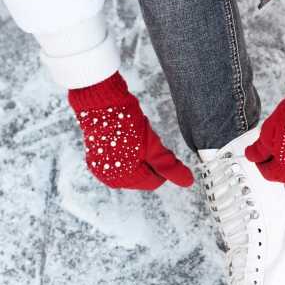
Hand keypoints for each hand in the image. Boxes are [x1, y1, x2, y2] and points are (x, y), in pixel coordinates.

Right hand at [68, 73, 193, 189]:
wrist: (101, 102)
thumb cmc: (126, 124)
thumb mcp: (152, 146)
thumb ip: (169, 166)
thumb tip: (189, 182)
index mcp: (123, 179)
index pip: (154, 182)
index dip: (162, 166)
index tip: (160, 148)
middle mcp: (110, 178)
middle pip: (143, 176)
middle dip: (149, 161)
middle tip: (146, 141)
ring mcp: (101, 168)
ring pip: (133, 168)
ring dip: (138, 156)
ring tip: (134, 138)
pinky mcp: (96, 157)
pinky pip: (120, 160)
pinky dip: (127, 152)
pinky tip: (125, 138)